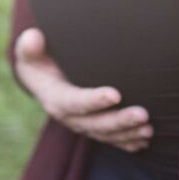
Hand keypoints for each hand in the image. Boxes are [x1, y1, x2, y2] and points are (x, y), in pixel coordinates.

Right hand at [12, 27, 151, 152]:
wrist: (39, 79)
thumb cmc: (38, 61)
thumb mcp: (29, 52)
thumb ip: (30, 46)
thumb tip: (34, 37)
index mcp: (54, 98)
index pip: (74, 102)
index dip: (94, 100)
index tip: (115, 94)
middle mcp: (68, 117)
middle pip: (95, 123)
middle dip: (119, 121)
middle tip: (143, 114)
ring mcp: (82, 125)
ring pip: (106, 134)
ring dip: (128, 133)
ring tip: (149, 129)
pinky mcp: (92, 128)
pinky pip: (110, 140)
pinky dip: (127, 142)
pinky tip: (144, 141)